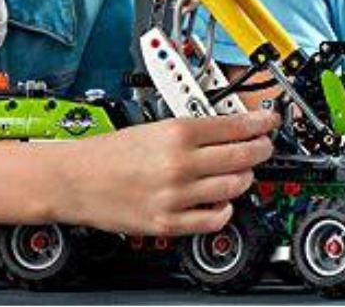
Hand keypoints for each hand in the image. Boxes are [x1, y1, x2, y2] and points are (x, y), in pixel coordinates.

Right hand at [52, 110, 278, 235]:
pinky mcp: (169, 221)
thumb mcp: (152, 126)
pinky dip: (225, 209)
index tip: (269, 123)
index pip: (236, 126)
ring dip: (244, 179)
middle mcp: (180, 163)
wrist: (75, 179)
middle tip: (263, 146)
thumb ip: (191, 129)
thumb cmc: (108, 153)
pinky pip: (215, 218)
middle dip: (261, 150)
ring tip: (239, 173)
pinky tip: (220, 201)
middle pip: (243, 157)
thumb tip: (228, 128)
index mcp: (176, 133)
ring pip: (235, 187)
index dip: (261, 124)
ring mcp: (176, 195)